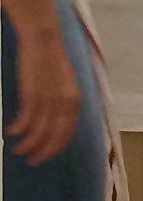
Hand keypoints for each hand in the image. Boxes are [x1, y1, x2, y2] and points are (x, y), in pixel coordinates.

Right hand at [6, 34, 79, 165]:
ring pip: (38, 132)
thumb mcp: (64, 83)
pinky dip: (18, 129)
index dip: (55, 147)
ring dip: (26, 144)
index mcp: (74, 100)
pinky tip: (10, 131)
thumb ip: (63, 100)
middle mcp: (64, 102)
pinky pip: (25, 120)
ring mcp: (49, 99)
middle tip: (31, 161)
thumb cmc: (51, 60)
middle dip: (42, 152)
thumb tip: (57, 118)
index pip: (67, 132)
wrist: (44, 39)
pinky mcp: (32, 94)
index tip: (45, 155)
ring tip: (17, 150)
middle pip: (54, 137)